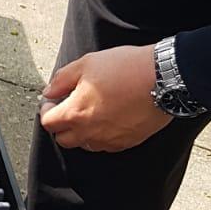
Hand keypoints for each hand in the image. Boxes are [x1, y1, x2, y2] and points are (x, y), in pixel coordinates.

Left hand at [38, 44, 168, 152]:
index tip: (52, 101)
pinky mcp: (127, 142)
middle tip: (69, 108)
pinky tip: (108, 119)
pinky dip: (101, 136)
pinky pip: (106, 145)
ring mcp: (109, 140)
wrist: (163, 78)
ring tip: (90, 113)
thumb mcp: (87, 63)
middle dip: (61, 125)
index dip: (46, 110)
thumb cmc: (126, 68)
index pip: (48, 123)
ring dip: (81, 132)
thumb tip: (49, 92)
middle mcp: (90, 132)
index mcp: (76, 113)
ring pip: (84, 145)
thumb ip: (61, 79)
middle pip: (63, 139)